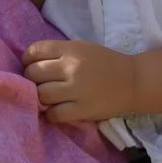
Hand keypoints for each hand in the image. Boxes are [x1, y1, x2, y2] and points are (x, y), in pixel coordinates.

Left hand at [22, 38, 139, 122]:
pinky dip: (52, 114)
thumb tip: (30, 64)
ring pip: (41, 95)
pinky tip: (58, 110)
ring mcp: (76, 90)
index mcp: (71, 49)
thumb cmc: (106, 64)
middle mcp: (71, 68)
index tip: (30, 65)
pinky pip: (54, 114)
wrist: (134, 81)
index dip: (27, 59)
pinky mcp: (82, 110)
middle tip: (40, 84)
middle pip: (33, 74)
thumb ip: (59, 53)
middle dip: (32, 79)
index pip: (35, 51)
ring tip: (49, 98)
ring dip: (41, 98)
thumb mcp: (82, 48)